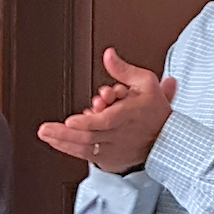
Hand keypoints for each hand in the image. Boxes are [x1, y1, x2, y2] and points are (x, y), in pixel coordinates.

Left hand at [37, 48, 177, 172]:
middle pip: (90, 137)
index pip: (107, 122)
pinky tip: (56, 142)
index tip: (70, 120)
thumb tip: (108, 54)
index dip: (87, 122)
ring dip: (63, 142)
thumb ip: (123, 70)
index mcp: (129, 116)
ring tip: (46, 134)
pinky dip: (71, 149)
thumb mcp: (145, 82)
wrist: (169, 139)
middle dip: (65, 133)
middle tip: (45, 129)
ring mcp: (115, 149)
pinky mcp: (111, 159)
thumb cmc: (156, 110)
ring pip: (86, 149)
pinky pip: (88, 156)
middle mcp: (121, 135)